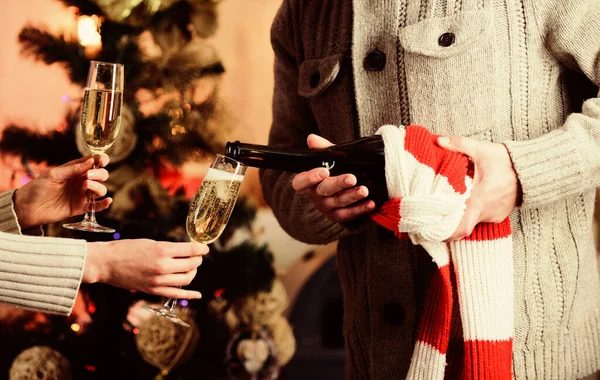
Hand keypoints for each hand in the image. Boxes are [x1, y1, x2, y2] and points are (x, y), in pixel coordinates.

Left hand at [13, 154, 111, 228]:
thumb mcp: (54, 174)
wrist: (27, 208)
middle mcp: (81, 181)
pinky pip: (97, 206)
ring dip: (98, 187)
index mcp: (74, 170)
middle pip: (101, 175)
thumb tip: (91, 161)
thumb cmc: (37, 187)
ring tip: (86, 187)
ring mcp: (82, 195)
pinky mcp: (81, 208)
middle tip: (88, 176)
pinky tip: (107, 201)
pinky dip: (104, 204)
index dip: (101, 160)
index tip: (103, 161)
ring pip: (100, 190)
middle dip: (99, 174)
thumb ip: (73, 169)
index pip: (93, 162)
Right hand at [83, 239, 208, 298]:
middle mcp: (163, 266)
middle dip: (198, 259)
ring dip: (193, 272)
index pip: (191, 250)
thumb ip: (169, 248)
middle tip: (197, 256)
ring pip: (187, 279)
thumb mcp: (151, 242)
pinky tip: (198, 294)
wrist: (106, 263)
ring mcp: (159, 281)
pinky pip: (176, 294)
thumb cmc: (127, 249)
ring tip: (191, 267)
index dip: (201, 248)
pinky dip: (189, 294)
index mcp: (162, 250)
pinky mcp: (153, 290)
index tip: (204, 247)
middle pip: (192, 264)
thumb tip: (187, 250)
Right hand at [291, 134, 375, 222]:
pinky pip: (348, 215)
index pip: (300, 182)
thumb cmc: (335, 171)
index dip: (310, 178)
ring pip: (338, 202)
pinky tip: (371, 203)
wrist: (346, 189)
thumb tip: (311, 138)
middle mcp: (315, 195)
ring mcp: (326, 207)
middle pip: (324, 190)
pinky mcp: (338, 216)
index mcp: (310, 181)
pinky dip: (360, 209)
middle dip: (338, 184)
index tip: (324, 171)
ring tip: (364, 190)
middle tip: (352, 178)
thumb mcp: (330, 159)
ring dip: (352, 196)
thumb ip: (322, 149)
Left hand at [437, 136, 519, 240]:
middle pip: (462, 225)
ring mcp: (493, 215)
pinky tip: (469, 198)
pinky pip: (481, 216)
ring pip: (471, 218)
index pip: (461, 228)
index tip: (433, 228)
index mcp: (479, 200)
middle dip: (449, 220)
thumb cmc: (508, 161)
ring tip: (454, 198)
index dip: (446, 233)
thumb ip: (459, 145)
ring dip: (462, 211)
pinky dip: (473, 209)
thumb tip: (439, 140)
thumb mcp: (482, 150)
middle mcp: (486, 212)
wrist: (533, 169)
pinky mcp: (499, 214)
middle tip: (436, 212)